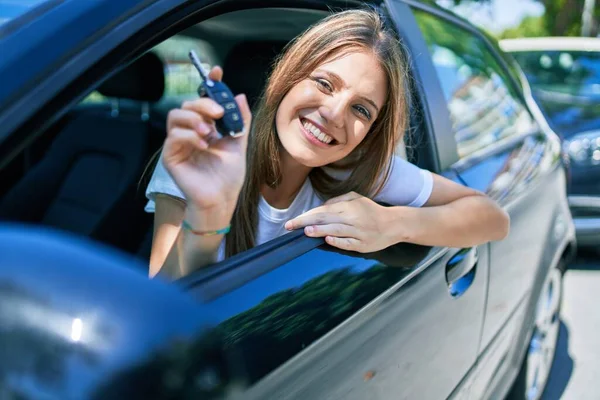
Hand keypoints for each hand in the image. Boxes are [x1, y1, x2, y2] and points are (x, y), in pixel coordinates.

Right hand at [162, 66, 251, 211]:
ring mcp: (179, 143)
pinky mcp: (171, 156)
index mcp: (206, 127)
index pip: (202, 100)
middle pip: (188, 104)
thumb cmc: (228, 176)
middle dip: (203, 104)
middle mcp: (190, 132)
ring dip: (193, 118)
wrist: (222, 199)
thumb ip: (240, 120)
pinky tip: (202, 144)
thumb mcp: (239, 143)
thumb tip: (240, 96)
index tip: (217, 71)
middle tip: (218, 113)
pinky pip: (173, 136)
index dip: (208, 83)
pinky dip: (188, 135)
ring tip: (209, 131)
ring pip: (175, 115)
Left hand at [284, 192, 394, 252]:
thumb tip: (321, 206)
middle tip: (290, 226)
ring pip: (336, 230)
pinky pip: (348, 243)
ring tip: (306, 231)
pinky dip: (338, 241)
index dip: (307, 215)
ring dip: (320, 230)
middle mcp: (352, 218)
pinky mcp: (362, 244)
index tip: (292, 221)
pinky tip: (327, 240)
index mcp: (348, 207)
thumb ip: (338, 200)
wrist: (393, 224)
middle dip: (306, 222)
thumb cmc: (371, 211)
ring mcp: (358, 232)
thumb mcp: (356, 198)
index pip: (323, 210)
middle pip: (326, 219)